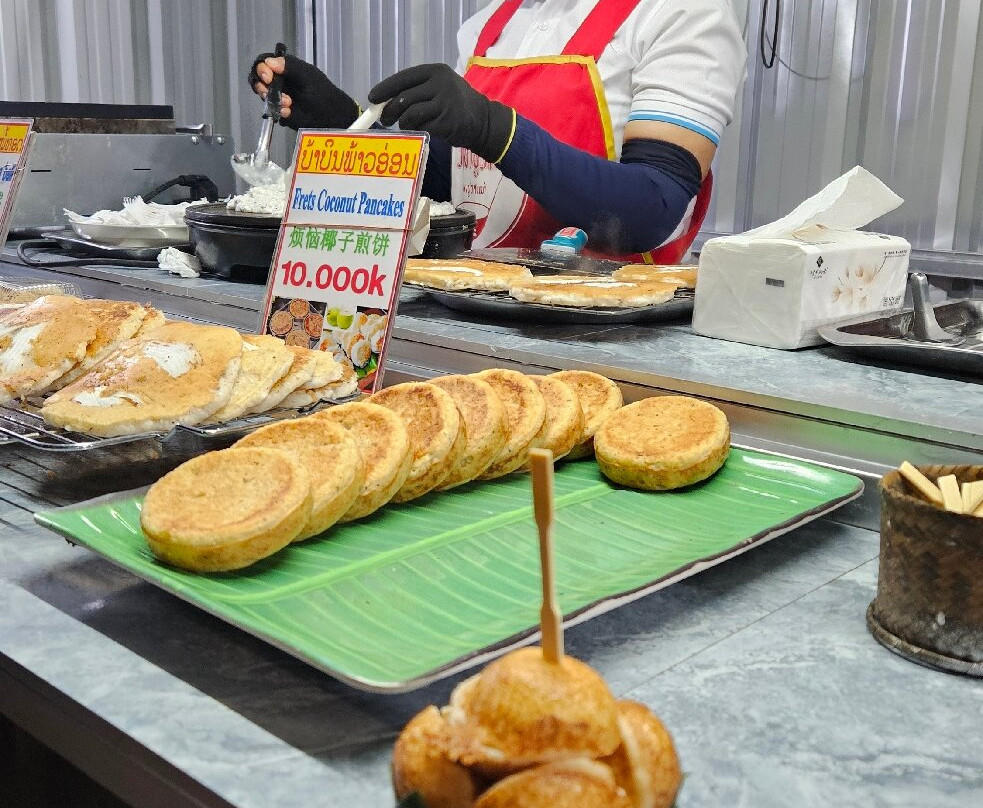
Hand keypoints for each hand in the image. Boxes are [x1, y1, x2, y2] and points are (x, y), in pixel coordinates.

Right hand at [248, 50, 358, 130]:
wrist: (333, 116)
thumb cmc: (323, 93)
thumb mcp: (307, 75)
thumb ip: (289, 65)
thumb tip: (269, 62)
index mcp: (285, 68)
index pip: (264, 63)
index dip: (262, 69)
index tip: (268, 77)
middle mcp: (279, 81)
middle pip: (258, 79)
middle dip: (261, 86)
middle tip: (269, 92)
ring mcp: (279, 97)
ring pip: (263, 95)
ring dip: (272, 99)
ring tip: (288, 103)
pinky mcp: (280, 111)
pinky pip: (271, 110)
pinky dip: (278, 111)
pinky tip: (289, 111)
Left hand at [369, 64, 514, 162]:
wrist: (482, 120)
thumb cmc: (454, 104)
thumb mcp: (438, 87)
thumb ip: (416, 90)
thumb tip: (384, 100)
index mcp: (436, 71)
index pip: (404, 78)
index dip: (385, 88)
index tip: (373, 98)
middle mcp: (440, 84)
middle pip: (404, 97)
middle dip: (390, 110)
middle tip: (385, 120)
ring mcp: (445, 103)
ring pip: (411, 114)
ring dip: (404, 123)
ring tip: (405, 126)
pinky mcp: (447, 121)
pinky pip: (422, 127)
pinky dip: (418, 130)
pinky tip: (422, 130)